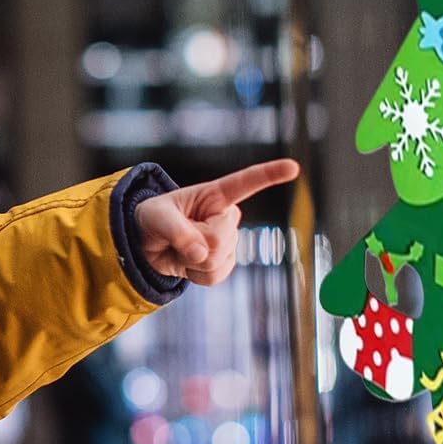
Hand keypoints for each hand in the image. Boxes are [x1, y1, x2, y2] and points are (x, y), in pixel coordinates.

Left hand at [134, 159, 299, 285]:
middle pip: (220, 238)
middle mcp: (227, 217)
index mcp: (215, 195)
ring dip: (191, 260)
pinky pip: (214, 276)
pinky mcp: (225, 263)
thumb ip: (177, 231)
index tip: (293, 167)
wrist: (148, 246)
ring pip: (216, 259)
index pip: (246, 183)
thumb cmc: (152, 220)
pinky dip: (195, 275)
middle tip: (177, 237)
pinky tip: (188, 263)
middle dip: (193, 243)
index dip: (270, 175)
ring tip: (181, 248)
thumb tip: (200, 253)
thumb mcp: (156, 217)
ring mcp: (229, 241)